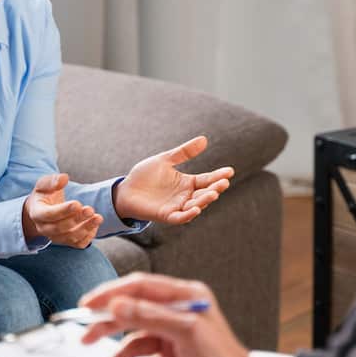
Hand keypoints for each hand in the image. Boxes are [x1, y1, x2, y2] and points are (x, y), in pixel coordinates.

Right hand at [22, 173, 103, 247]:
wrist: (43, 209)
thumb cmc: (45, 195)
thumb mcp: (44, 184)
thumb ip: (52, 181)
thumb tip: (64, 178)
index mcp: (37, 213)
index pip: (49, 215)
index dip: (63, 211)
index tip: (77, 203)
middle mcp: (45, 228)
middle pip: (60, 228)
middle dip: (77, 220)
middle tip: (90, 210)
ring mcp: (56, 237)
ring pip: (70, 237)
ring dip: (86, 228)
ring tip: (98, 218)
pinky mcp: (67, 241)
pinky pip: (78, 244)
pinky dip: (88, 236)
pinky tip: (95, 224)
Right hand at [79, 273, 248, 356]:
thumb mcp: (186, 333)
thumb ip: (150, 316)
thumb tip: (117, 304)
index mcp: (185, 297)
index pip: (140, 287)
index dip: (111, 294)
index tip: (88, 304)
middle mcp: (177, 314)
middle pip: (132, 312)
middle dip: (108, 325)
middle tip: (86, 336)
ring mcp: (173, 339)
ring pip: (135, 341)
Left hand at [114, 136, 233, 225]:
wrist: (125, 190)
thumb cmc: (145, 176)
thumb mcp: (165, 160)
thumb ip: (184, 152)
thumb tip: (204, 139)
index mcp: (187, 183)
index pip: (207, 179)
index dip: (218, 176)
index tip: (230, 171)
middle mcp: (185, 196)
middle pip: (204, 193)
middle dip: (215, 188)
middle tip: (223, 182)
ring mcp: (177, 206)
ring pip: (195, 205)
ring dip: (205, 200)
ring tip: (213, 193)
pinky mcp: (166, 215)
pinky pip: (180, 217)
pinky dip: (188, 214)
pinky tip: (196, 209)